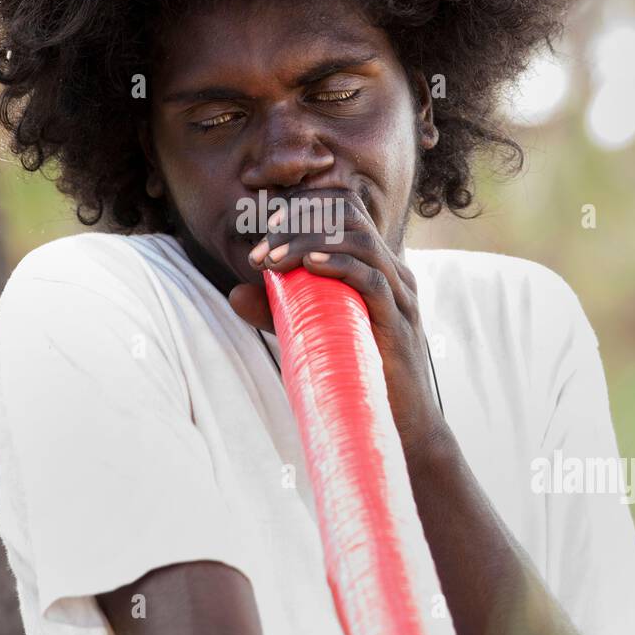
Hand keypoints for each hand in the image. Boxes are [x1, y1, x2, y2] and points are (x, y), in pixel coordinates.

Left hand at [228, 189, 450, 463]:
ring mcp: (400, 296)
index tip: (265, 227)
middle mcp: (393, 273)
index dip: (305, 207)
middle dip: (300, 221)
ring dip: (307, 242)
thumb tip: (234, 293)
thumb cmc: (355, 376)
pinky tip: (307, 266)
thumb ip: (277, 311)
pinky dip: (338, 266)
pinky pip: (372, 280)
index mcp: (376, 267)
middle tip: (260, 246)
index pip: (345, 211)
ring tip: (271, 260)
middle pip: (350, 217)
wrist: (399, 427)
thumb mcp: (310, 334)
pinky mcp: (399, 323)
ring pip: (359, 242)